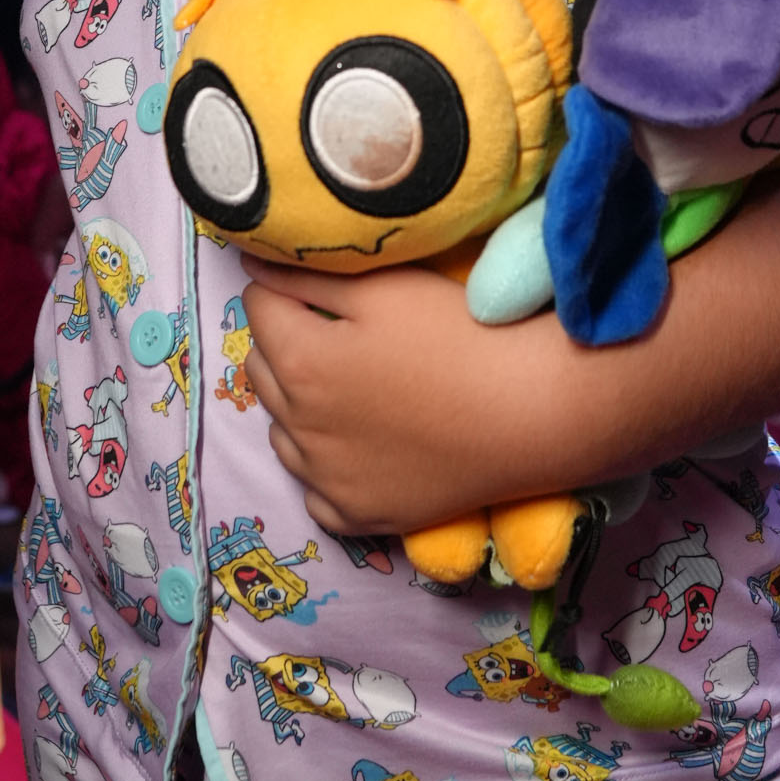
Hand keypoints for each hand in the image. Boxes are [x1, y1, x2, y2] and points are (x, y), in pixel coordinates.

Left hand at [242, 258, 570, 537]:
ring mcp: (326, 479)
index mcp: (300, 361)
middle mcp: (298, 426)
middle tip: (337, 332)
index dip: (285, 288)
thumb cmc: (458, 333)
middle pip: (261, 369)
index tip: (322, 289)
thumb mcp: (383, 285)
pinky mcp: (357, 515)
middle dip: (284, 343)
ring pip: (281, 430)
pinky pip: (313, 489)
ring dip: (297, 404)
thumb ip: (306, 274)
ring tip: (351, 386)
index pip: (258, 307)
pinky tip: (359, 444)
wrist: (529, 412)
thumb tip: (250, 265)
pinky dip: (323, 465)